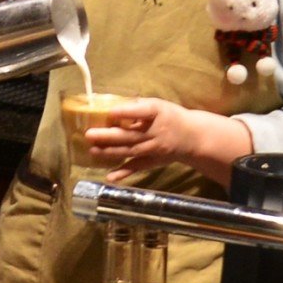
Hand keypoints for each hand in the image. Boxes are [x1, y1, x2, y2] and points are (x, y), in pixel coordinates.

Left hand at [67, 94, 252, 183]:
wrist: (193, 137)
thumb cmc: (170, 117)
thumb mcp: (158, 105)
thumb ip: (138, 107)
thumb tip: (112, 108)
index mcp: (159, 113)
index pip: (143, 111)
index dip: (127, 112)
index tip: (110, 112)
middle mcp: (156, 132)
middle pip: (131, 135)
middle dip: (109, 136)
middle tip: (89, 134)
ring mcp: (155, 148)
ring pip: (130, 151)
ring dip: (111, 152)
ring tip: (93, 150)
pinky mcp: (153, 161)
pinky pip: (137, 167)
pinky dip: (124, 172)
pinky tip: (110, 177)